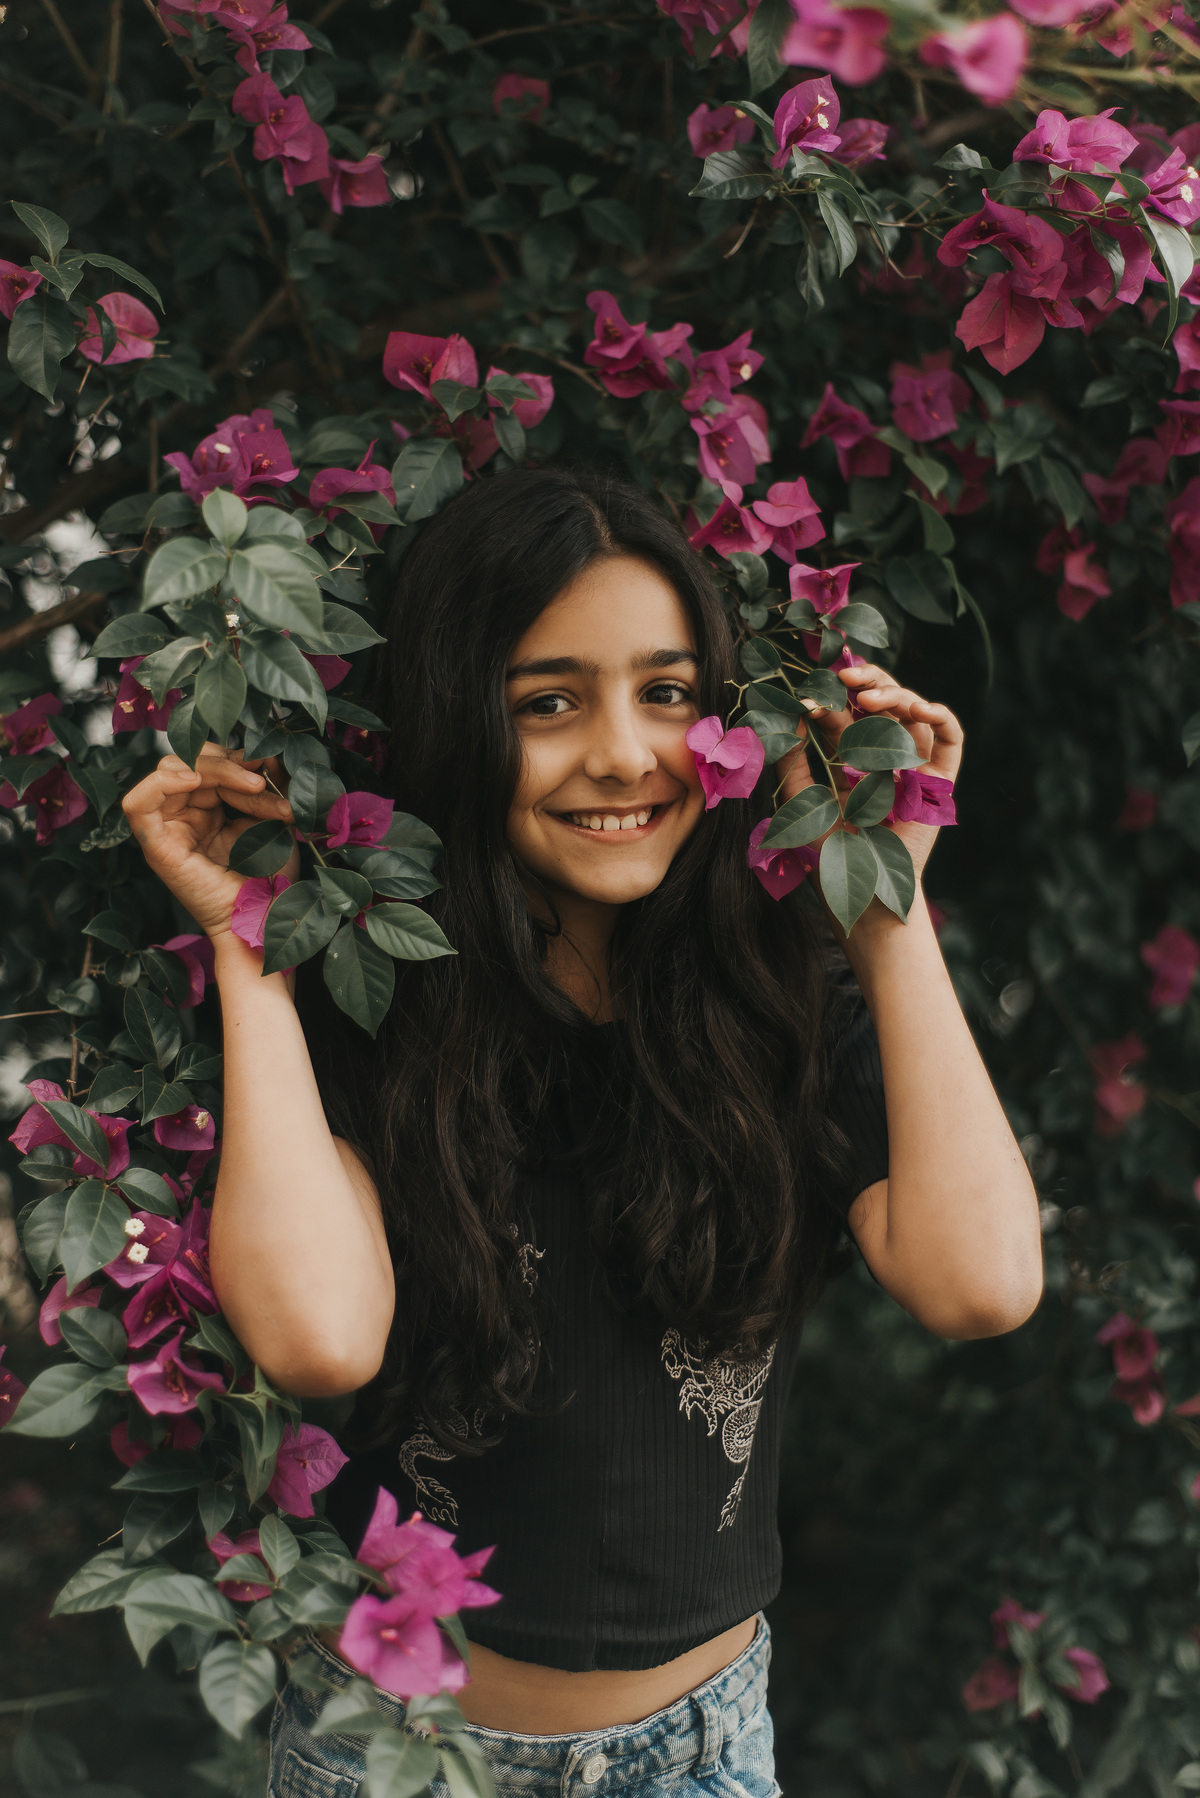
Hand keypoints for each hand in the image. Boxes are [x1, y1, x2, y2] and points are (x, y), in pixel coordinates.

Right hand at [122, 745, 298, 939]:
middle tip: (262, 781)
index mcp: (208, 807)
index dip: (239, 758)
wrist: (264, 919)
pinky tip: (193, 780)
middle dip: (230, 764)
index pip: (211, 762)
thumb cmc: (271, 876)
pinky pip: (137, 804)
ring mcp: (167, 829)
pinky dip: (161, 782)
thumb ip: (265, 784)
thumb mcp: (272, 819)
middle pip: (190, 761)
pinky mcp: (156, 846)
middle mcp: (183, 813)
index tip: (271, 769)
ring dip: (215, 770)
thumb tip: (265, 751)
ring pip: (170, 770)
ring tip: (250, 785)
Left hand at [776, 662, 962, 883]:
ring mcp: (915, 767)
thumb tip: (790, 713)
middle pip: (885, 703)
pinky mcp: (939, 783)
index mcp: (855, 759)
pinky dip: (941, 716)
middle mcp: (887, 757)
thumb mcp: (800, 802)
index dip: (834, 697)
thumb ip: (791, 761)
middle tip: (844, 676)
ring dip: (896, 695)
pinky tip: (921, 708)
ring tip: (867, 697)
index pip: (850, 713)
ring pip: (914, 713)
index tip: (811, 693)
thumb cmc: (828, 856)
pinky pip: (951, 740)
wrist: (862, 896)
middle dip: (868, 681)